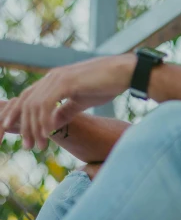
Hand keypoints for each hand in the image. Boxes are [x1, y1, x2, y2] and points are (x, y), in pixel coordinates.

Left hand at [0, 54, 136, 150]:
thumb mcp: (80, 102)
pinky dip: (44, 120)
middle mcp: (51, 77)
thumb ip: (64, 111)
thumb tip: (51, 125)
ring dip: (34, 128)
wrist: (123, 73)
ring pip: (34, 106)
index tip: (20, 136)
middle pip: (25, 103)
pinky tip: (48, 133)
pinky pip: (47, 104)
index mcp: (53, 80)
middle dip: (24, 127)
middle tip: (28, 147)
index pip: (27, 99)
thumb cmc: (106, 85)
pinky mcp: (66, 82)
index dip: (18, 117)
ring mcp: (57, 78)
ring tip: (39, 145)